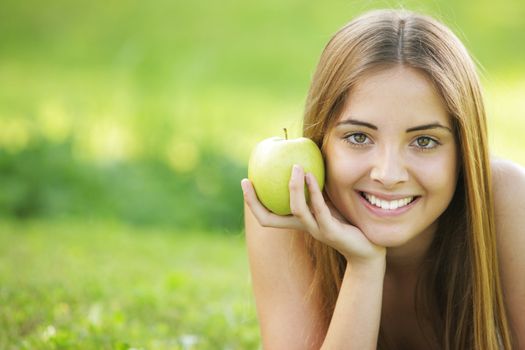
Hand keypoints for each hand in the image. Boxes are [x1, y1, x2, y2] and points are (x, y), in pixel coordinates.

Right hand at [241, 165, 384, 263]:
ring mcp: (315, 230)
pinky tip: (311, 174)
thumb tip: (303, 158)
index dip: (251, 201)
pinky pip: (319, 209)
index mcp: (296, 222)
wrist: (367, 247)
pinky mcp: (331, 230)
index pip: (266, 216)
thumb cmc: (346, 220)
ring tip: (295, 167)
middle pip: (269, 219)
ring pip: (296, 210)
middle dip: (254, 201)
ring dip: (294, 187)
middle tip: (249, 179)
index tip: (245, 181)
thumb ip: (314, 185)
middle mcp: (301, 227)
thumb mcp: (326, 200)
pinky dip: (313, 191)